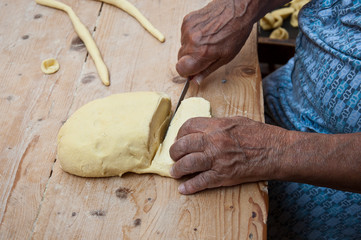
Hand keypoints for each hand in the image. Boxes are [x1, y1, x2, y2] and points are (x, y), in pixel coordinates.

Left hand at [169, 117, 286, 193]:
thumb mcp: (237, 121)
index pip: (188, 126)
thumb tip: (205, 129)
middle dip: (174, 152)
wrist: (277, 151)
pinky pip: (201, 182)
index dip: (179, 133)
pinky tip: (184, 188)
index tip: (179, 138)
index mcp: (217, 125)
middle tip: (174, 156)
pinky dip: (190, 186)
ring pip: (188, 164)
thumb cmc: (261, 135)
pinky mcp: (224, 175)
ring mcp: (218, 159)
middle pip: (183, 145)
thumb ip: (218, 125)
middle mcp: (214, 141)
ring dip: (177, 169)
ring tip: (174, 172)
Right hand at [176, 0, 254, 83]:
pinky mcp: (187, 20)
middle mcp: (192, 41)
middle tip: (204, 55)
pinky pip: (184, 35)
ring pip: (182, 46)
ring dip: (191, 47)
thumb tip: (196, 80)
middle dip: (190, 60)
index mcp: (201, 53)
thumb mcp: (225, 58)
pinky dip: (191, 36)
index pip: (180, 69)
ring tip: (207, 40)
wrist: (237, 10)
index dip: (187, 72)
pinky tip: (204, 32)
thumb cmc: (235, 33)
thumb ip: (207, 70)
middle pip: (180, 58)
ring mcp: (188, 29)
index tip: (193, 70)